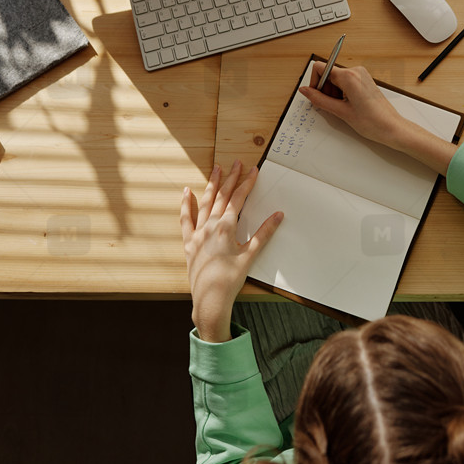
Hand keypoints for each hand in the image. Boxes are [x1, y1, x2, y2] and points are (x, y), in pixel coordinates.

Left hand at [181, 160, 282, 342]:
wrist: (210, 300)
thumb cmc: (231, 280)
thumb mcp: (250, 255)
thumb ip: (264, 233)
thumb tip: (278, 215)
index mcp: (225, 227)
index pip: (238, 199)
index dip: (246, 183)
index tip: (253, 170)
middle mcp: (209, 226)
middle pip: (221, 196)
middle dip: (230, 178)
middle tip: (236, 163)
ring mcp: (197, 233)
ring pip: (204, 202)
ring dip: (211, 185)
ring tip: (216, 169)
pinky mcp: (189, 243)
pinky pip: (185, 219)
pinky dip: (186, 205)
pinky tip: (187, 192)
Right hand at [298, 63, 403, 144]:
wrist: (391, 128)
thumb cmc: (372, 122)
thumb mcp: (340, 112)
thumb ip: (319, 100)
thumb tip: (305, 91)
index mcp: (349, 76)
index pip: (320, 67)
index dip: (314, 82)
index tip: (316, 95)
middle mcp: (355, 71)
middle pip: (327, 73)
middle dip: (324, 89)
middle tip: (332, 105)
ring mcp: (361, 75)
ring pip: (335, 79)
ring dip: (333, 92)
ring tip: (342, 107)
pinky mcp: (363, 80)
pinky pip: (344, 82)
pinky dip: (341, 93)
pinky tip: (347, 105)